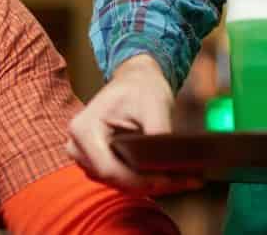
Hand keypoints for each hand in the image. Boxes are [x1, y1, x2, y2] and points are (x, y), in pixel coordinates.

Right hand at [67, 53, 199, 193]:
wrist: (134, 81)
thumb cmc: (140, 88)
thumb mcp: (153, 103)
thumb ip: (158, 130)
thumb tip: (168, 159)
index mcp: (85, 130)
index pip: (110, 169)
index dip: (139, 179)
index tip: (169, 178)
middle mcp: (78, 148)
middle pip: (116, 180)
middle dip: (152, 183)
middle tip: (188, 181)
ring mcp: (86, 159)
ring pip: (121, 184)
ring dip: (153, 185)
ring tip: (187, 179)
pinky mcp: (99, 166)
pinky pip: (124, 180)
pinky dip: (148, 181)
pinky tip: (174, 178)